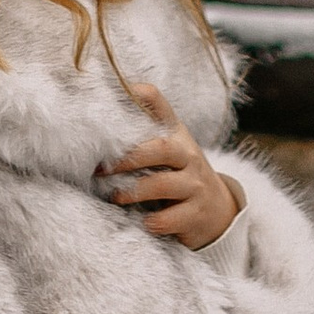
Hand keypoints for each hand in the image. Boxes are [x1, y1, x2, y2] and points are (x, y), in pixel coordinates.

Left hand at [96, 82, 242, 250]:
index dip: (139, 94)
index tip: (119, 91)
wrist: (218, 210)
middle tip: (100, 168)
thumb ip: (140, 136)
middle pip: (162, 148)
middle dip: (128, 157)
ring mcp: (196, 185)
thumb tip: (96, 122)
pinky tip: (144, 223)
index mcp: (176, 135)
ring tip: (115, 197)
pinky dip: (155, 221)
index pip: (159, 105)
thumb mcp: (166, 151)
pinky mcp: (197, 213)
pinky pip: (173, 217)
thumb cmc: (179, 175)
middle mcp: (189, 155)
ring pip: (164, 184)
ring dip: (135, 191)